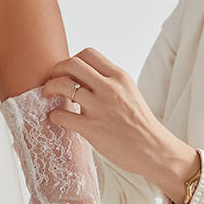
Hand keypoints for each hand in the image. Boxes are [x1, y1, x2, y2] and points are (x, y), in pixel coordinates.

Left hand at [43, 48, 199, 202]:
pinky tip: (57, 118)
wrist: (154, 149)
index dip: (72, 59)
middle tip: (52, 79)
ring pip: (63, 85)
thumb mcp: (130, 93)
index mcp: (120, 77)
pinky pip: (62, 115)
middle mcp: (110, 88)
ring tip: (49, 95)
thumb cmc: (140, 124)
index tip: (67, 71)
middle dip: (56, 69)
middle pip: (72, 64)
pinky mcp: (92, 128)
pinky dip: (54, 115)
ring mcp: (100, 108)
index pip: (88, 54)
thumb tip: (83, 78)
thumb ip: (110, 82)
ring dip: (49, 88)